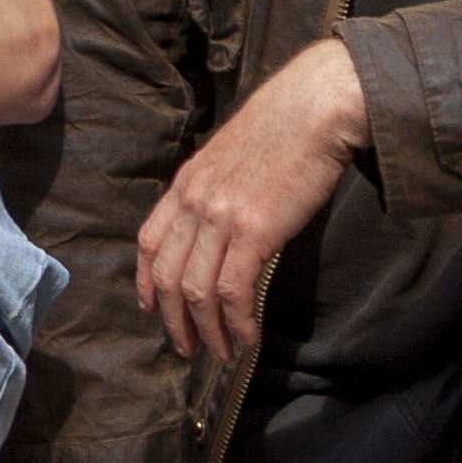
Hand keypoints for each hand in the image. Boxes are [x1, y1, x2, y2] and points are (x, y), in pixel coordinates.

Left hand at [131, 36, 368, 364]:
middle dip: (174, 321)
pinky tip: (249, 338)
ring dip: (208, 331)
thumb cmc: (285, 128)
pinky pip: (233, 290)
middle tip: (189, 349)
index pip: (148, 241)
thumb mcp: (233, 156)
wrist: (315, 108)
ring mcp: (220, 216)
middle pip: (166, 276)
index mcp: (186, 182)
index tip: (152, 309)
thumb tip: (221, 223)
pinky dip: (237, 322)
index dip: (146, 282)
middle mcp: (193, 200)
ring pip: (196, 291)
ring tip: (222, 354)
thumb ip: (218, 189)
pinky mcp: (253, 230)